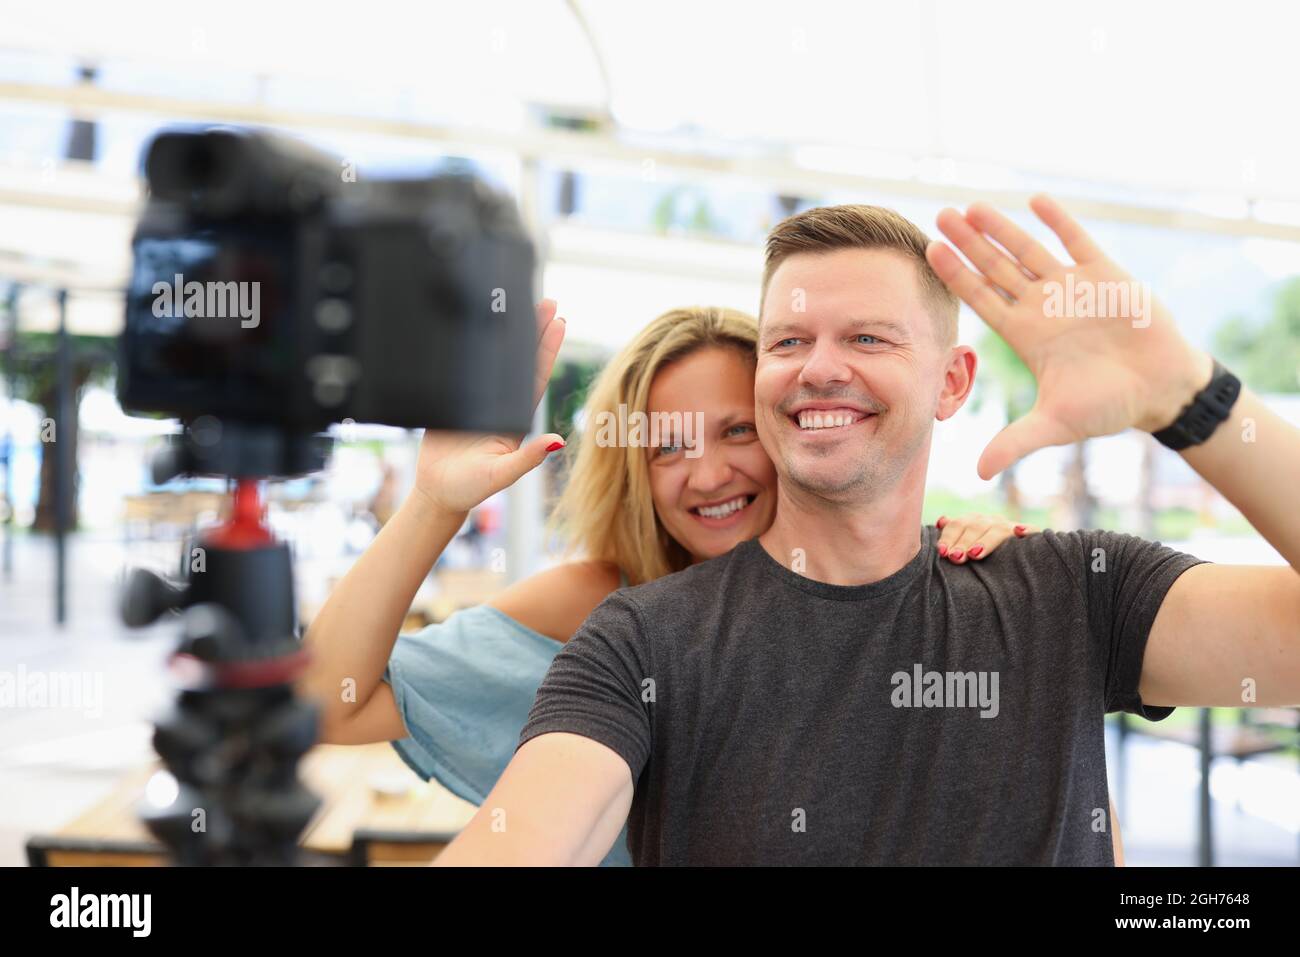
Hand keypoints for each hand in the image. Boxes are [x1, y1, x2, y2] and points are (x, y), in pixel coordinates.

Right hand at [412, 299, 566, 513]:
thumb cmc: (472, 488)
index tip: (559, 322)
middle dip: (534, 330)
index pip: (536, 376)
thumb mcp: (502, 474)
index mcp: (515, 418)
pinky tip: (476, 325)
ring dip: (506, 334)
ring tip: (517, 303)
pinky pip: (464, 367)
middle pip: (521, 361)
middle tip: (547, 301)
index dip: (548, 349)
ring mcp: (477, 401)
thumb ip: (528, 459)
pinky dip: (471, 347)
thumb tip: (558, 442)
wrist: (437, 492)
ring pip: (495, 360)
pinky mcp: (453, 400)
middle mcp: (500, 405)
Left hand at [926, 195, 1213, 478]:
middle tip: (940, 215)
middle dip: (969, 243)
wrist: (1160, 390)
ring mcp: (1072, 288)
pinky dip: (1059, 222)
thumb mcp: (1057, 425)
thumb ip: (1016, 442)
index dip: (956, 276)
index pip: (981, 299)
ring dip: (1003, 229)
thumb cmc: (1108, 406)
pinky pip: (1078, 242)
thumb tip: (978, 473)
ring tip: (973, 207)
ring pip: (1029, 251)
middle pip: (996, 268)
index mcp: (1026, 334)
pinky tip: (1035, 201)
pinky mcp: (1107, 276)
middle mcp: (1042, 306)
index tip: (929, 251)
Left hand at [934, 513, 1038, 563]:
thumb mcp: (970, 544)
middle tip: (956, 557)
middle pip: (976, 527)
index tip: (942, 552)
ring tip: (975, 554)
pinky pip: (1032, 531)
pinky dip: (1026, 530)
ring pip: (998, 530)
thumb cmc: (988, 556)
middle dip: (964, 542)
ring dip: (986, 541)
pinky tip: (1020, 532)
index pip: (958, 525)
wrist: (1023, 561)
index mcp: (975, 522)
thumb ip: (955, 533)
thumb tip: (941, 521)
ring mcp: (1012, 528)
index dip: (949, 537)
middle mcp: (993, 521)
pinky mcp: (1034, 536)